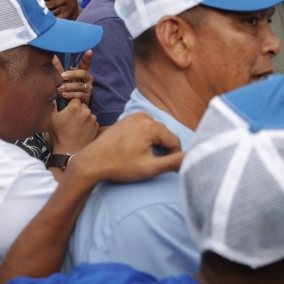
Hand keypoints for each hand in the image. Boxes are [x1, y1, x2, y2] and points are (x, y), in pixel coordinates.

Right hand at [48, 98, 97, 155]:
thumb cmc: (59, 135)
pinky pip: (92, 120)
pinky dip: (88, 123)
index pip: (74, 99)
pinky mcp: (96, 125)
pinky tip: (81, 130)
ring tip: (76, 125)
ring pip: (87, 112)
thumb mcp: (52, 119)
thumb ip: (55, 106)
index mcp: (74, 107)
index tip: (67, 110)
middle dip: (77, 109)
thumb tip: (56, 98)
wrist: (69, 151)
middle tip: (71, 118)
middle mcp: (86, 110)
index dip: (70, 104)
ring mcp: (92, 118)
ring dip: (83, 116)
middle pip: (82, 105)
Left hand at [55, 51, 93, 104]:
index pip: (85, 64)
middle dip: (73, 74)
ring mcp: (88, 88)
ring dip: (69, 87)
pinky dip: (71, 95)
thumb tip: (51, 57)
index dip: (87, 58)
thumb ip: (58, 67)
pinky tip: (64, 95)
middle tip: (62, 76)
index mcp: (82, 72)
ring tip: (60, 88)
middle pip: (83, 74)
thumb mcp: (63, 77)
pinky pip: (80, 95)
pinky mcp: (87, 98)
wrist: (72, 103)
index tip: (89, 51)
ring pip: (80, 86)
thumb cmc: (68, 87)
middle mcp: (87, 79)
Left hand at [68, 112, 182, 184]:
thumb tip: (191, 158)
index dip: (173, 156)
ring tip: (142, 157)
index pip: (174, 141)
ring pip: (154, 131)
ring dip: (154, 143)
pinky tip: (134, 149)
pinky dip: (144, 138)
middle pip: (164, 134)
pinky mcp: (125, 119)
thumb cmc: (120, 166)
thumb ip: (173, 162)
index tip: (165, 168)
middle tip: (151, 164)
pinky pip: (143, 127)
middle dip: (162, 149)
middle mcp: (143, 116)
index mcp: (151, 126)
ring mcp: (133, 116)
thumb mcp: (150, 168)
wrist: (92, 162)